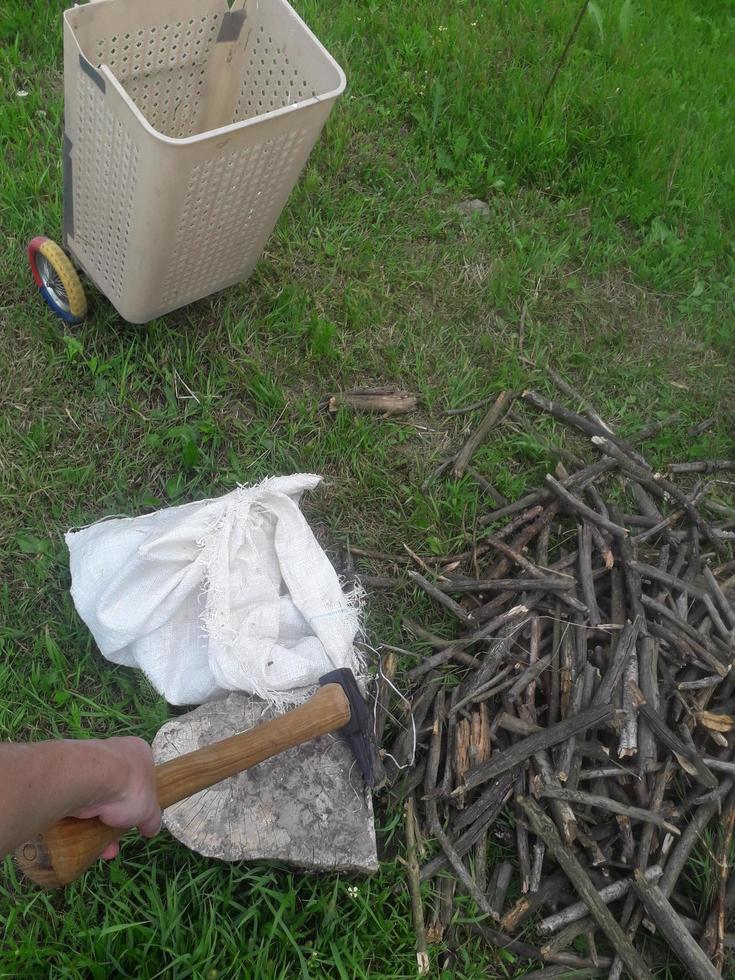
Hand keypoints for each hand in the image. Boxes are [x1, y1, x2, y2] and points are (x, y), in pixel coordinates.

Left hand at [70, 736, 160, 858]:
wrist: (89, 779)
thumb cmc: (129, 787)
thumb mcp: (150, 809)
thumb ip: (152, 819)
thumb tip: (152, 828)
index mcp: (138, 751)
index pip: (142, 773)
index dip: (142, 795)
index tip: (139, 814)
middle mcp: (114, 752)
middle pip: (118, 787)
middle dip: (118, 816)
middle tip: (119, 835)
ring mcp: (90, 763)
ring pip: (97, 797)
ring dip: (100, 823)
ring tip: (104, 848)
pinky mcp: (70, 777)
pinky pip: (80, 802)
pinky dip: (83, 822)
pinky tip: (87, 841)